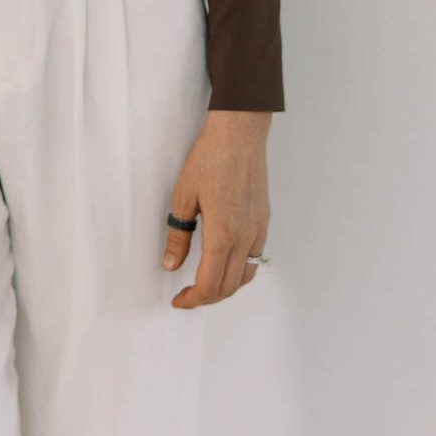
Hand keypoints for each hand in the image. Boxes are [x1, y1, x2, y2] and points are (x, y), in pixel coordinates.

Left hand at [162, 110, 271, 307]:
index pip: (209, 284)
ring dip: (225, 287)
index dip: (193, 299)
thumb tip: (171, 264)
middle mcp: (245, 238)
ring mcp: (258, 230)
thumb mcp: (184, 196)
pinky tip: (225, 263)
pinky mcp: (264, 221)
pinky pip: (254, 258)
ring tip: (204, 284)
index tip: (178, 300)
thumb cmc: (210, 159)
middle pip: (228, 286)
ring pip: (245, 276)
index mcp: (223, 235)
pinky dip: (239, 271)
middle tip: (186, 295)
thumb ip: (178, 235)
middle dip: (206, 298)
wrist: (240, 134)